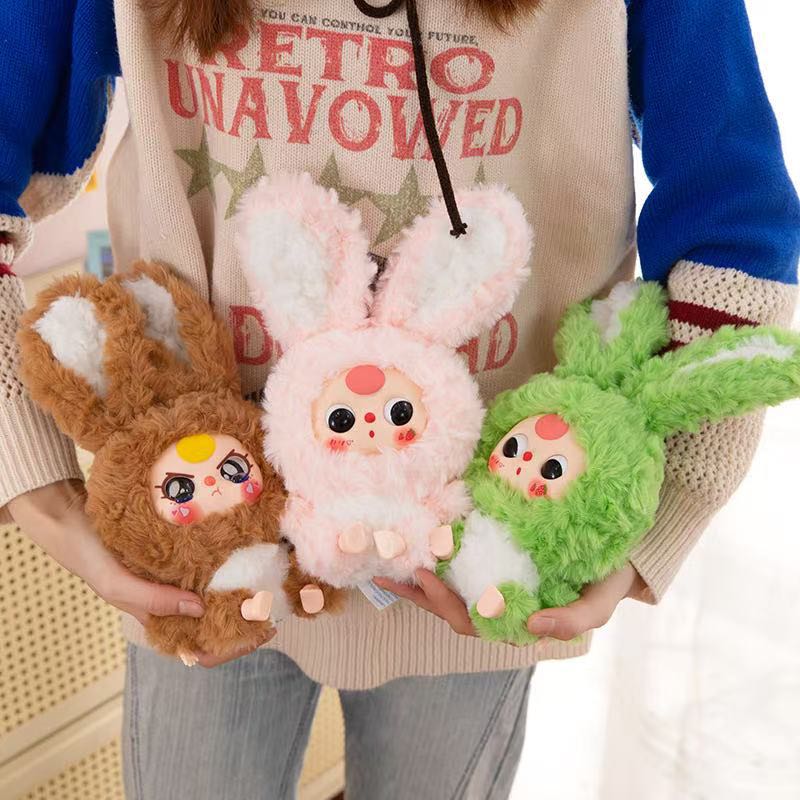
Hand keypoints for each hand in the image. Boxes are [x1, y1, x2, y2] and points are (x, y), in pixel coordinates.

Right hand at [8, 480, 266, 666]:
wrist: (73, 517)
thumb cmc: (92, 558)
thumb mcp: (116, 584)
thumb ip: (153, 601)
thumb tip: (199, 610)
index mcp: (160, 621)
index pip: (201, 650)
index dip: (233, 648)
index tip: (262, 633)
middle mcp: (175, 602)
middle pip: (220, 623)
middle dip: (250, 619)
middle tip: (279, 602)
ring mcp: (181, 578)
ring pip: (221, 593)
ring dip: (247, 591)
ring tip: (275, 580)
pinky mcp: (183, 554)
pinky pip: (213, 563)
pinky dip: (233, 562)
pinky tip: (254, 552)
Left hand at [375, 563, 647, 644]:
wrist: (617, 554)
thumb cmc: (607, 581)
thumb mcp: (599, 605)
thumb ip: (571, 621)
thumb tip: (532, 625)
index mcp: (517, 622)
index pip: (473, 622)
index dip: (446, 605)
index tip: (428, 577)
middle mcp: (500, 607)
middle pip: (450, 607)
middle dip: (421, 592)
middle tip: (398, 566)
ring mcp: (495, 584)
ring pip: (448, 589)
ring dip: (418, 580)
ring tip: (387, 561)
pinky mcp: (494, 560)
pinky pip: (459, 564)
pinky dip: (436, 558)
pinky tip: (415, 544)